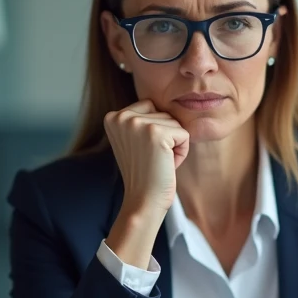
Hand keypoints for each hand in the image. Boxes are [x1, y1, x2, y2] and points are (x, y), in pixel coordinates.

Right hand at [104, 100, 189, 216]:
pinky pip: (184, 134)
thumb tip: (164, 96)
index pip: (150, 106)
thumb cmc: (144, 173)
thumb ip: (140, 118)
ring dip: (174, 144)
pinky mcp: (155, 133)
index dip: (154, 131)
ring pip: (174, 122)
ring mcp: (137, 124)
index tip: (143, 152)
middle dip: (166, 136)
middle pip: (163, 112)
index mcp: (113, 116)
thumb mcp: (133, 140)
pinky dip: (182, 151)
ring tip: (158, 162)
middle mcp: (121, 116)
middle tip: (152, 159)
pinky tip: (167, 164)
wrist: (143, 201)